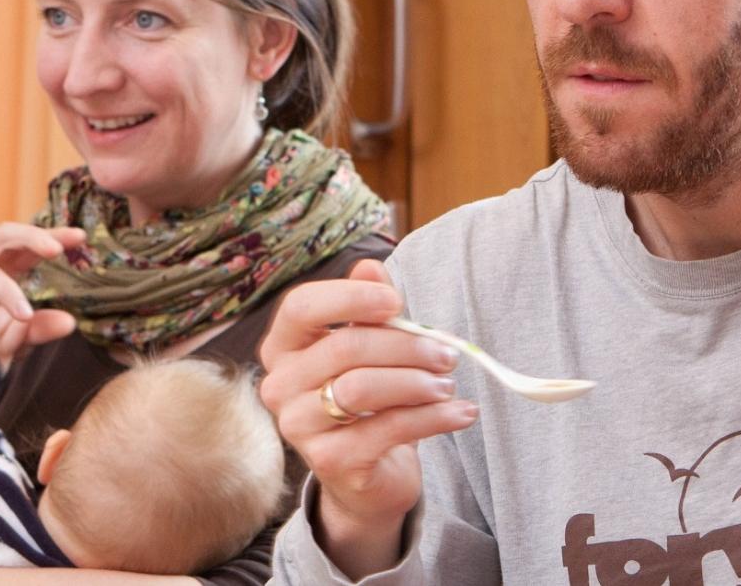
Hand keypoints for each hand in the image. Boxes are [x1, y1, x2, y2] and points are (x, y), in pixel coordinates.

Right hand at [0, 223, 84, 364]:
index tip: (80, 236)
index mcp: (3, 272)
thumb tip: (70, 322)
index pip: (29, 247)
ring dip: (4, 289)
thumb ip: (38, 329)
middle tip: (54, 250)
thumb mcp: (13, 340)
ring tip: (23, 314)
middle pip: (2, 236)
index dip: (52, 236)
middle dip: (30, 237)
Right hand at [256, 260, 475, 577]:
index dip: (351, 297)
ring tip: (449, 384)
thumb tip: (370, 267)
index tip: (397, 303)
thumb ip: (367, 306)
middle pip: (345, 347)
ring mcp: (299, 426)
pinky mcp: (329, 461)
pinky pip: (387, 429)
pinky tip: (460, 413)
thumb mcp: (371, 347)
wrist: (366, 474)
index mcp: (283, 347)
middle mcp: (279, 385)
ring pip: (363, 388)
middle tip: (447, 354)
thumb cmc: (368, 402)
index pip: (301, 306)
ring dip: (418, 383)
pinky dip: (433, 418)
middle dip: (406, 347)